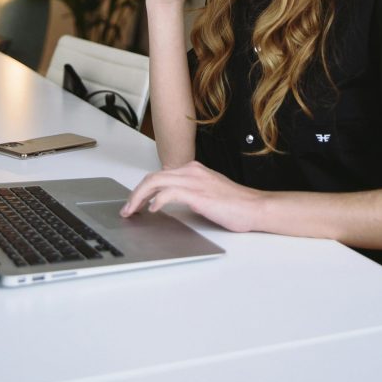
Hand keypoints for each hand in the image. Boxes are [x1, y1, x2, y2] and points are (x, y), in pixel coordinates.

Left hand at [120, 161, 263, 232]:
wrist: (255, 207)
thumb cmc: (235, 204)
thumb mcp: (207, 193)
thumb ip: (189, 192)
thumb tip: (169, 200)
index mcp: (193, 169)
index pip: (160, 175)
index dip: (142, 189)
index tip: (134, 202)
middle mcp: (191, 171)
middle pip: (152, 177)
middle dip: (135, 193)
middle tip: (126, 209)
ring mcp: (194, 181)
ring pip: (155, 182)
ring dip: (138, 197)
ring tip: (131, 211)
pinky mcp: (198, 194)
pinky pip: (168, 193)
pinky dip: (156, 201)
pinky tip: (152, 210)